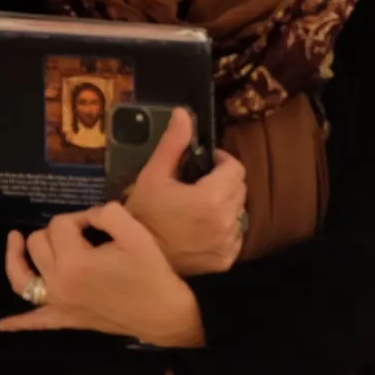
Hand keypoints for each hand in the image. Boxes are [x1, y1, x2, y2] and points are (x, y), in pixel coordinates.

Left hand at [0, 202, 205, 347]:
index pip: (61, 224)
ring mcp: (58, 303)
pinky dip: (18, 322)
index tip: (100, 222)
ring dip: (15, 259)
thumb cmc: (151, 271)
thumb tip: (89, 216)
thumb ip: (108, 213)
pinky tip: (3, 325)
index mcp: (74, 260)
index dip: (80, 217)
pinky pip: (35, 321)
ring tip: (15, 241)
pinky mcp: (65, 319)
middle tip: (82, 232)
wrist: (163, 312)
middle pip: (38, 244)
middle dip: (56, 231)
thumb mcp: (135, 232)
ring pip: (22, 278)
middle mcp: (57, 282)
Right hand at [124, 107, 247, 275]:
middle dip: (224, 181)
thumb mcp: (153, 176)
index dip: (222, 161)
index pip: (236, 168)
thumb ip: (173, 143)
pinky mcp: (225, 260)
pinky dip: (224, 229)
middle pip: (239, 188)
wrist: (134, 260)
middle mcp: (226, 220)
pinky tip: (202, 228)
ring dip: (225, 204)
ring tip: (199, 207)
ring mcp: (227, 243)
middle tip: (199, 185)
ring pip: (238, 211)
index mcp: (212, 198)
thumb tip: (183, 113)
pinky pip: (235, 235)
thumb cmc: (142, 215)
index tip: (206, 164)